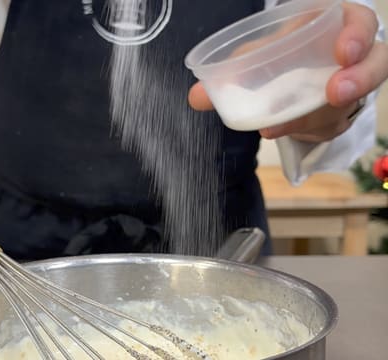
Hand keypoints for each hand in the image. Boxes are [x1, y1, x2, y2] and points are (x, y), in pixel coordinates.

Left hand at [188, 2, 387, 141]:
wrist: (290, 75)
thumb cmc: (280, 54)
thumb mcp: (260, 53)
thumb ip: (233, 70)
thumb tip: (195, 98)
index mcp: (336, 26)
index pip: (363, 22)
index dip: (358, 35)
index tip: (343, 52)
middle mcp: (352, 58)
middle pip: (374, 67)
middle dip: (357, 81)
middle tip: (334, 93)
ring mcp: (350, 89)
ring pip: (346, 106)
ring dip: (313, 118)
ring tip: (274, 127)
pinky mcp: (339, 116)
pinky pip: (328, 128)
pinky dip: (303, 131)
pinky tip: (279, 131)